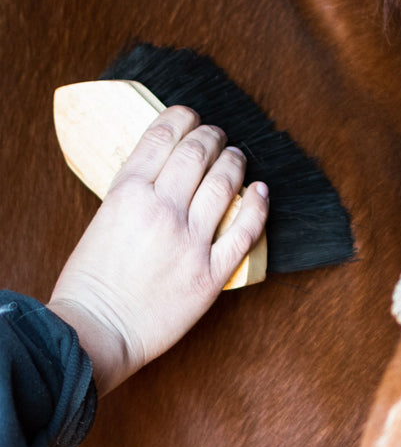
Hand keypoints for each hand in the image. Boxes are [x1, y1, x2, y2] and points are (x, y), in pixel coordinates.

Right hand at [48, 106, 268, 394]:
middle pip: (197, 155)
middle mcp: (161, 209)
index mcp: (128, 193)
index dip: (181, 119)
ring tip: (238, 156)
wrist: (98, 330)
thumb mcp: (103, 221)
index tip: (190, 116)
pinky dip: (257, 206)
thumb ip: (133, 197)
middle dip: (212, 137)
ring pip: (223, 185)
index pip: (161, 138)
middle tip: (218, 135)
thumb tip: (161, 178)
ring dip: (235, 163)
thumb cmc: (92, 283)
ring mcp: (190, 240)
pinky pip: (244, 231)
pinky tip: (261, 191)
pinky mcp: (211, 272)